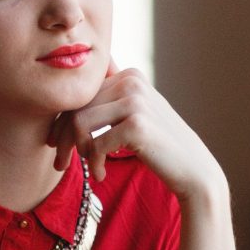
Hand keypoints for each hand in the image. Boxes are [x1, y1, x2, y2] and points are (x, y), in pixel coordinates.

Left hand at [48, 61, 225, 202]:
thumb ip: (112, 99)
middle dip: (63, 138)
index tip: (56, 143)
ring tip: (90, 168)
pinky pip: (94, 144)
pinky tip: (101, 175)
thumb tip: (72, 89)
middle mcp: (132, 81)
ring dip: (78, 151)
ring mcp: (135, 101)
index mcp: (129, 74)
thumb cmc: (160, 147)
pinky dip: (93, 163)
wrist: (194, 170)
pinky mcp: (136, 125)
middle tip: (61, 164)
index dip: (61, 120)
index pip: (81, 93)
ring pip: (78, 122)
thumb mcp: (135, 115)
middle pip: (76, 106)